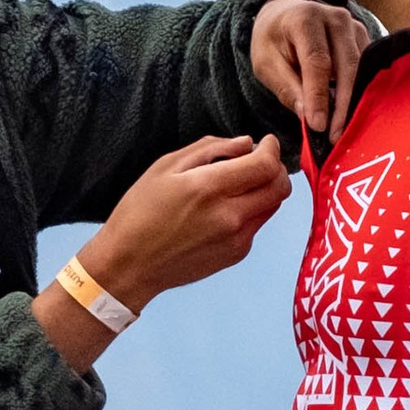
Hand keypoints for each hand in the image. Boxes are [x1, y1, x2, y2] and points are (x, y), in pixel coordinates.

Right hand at [87, 133, 290, 308]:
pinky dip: (251, 210)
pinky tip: (223, 209)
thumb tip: (245, 143)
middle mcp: (229, 216)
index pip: (265, 166)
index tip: (266, 142)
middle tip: (259, 161)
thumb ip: (210, 150)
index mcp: (208, 188)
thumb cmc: (139, 213)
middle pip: (280, 187)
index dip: (272, 150)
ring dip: (265, 189)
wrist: (129, 266)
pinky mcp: (236, 255)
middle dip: (275, 168)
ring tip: (238, 184)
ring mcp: (236, 239)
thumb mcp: (165, 168)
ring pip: (273, 206)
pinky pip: (257, 224)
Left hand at [249, 0, 370, 143]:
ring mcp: (354, 27)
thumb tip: (309, 116)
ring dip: (354, 102)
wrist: (285, 16)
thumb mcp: (266, 64)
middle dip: (342, 105)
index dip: (319, 96)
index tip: (318, 126)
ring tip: (343, 130)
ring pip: (361, 70)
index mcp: (305, 19)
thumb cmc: (273, 40)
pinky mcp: (365, 38)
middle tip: (335, 136)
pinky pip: (366, 69)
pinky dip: (359, 93)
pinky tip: (350, 115)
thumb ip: (287, 88)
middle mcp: (335, 18)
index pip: (317, 61)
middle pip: (347, 66)